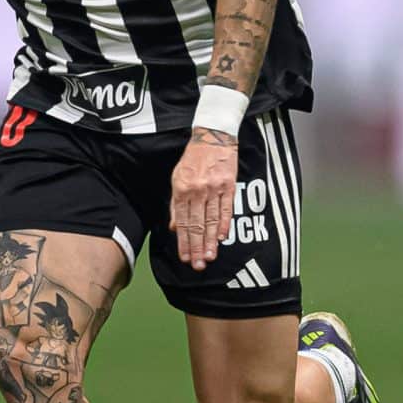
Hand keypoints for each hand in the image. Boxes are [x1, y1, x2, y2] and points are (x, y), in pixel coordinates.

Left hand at [170, 127, 238, 270]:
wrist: (213, 137)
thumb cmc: (193, 159)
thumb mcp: (177, 178)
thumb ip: (175, 204)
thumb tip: (174, 227)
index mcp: (181, 190)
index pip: (182, 222)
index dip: (183, 241)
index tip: (185, 258)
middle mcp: (196, 191)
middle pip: (196, 224)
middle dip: (196, 247)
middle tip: (198, 265)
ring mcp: (213, 188)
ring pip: (211, 219)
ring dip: (210, 240)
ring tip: (210, 256)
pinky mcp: (228, 185)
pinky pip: (226, 208)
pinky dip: (224, 223)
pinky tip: (222, 237)